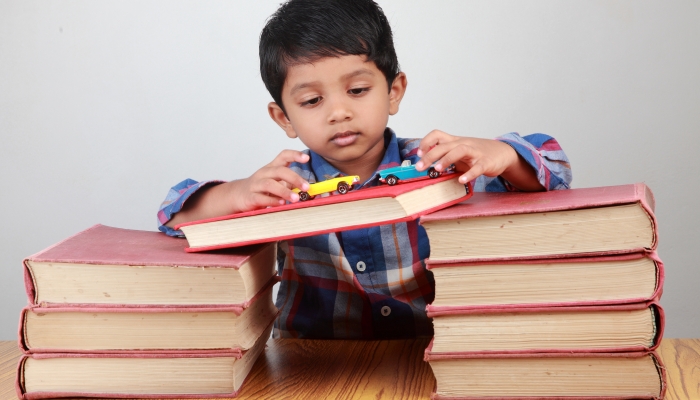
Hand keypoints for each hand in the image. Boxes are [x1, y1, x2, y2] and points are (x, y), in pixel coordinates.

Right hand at [229, 150, 310, 212]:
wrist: (238, 195)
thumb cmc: (261, 189)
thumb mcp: (276, 182)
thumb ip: (290, 183)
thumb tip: (308, 188)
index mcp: (272, 168)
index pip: (283, 156)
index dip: (295, 155)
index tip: (307, 158)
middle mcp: (264, 173)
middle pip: (279, 170)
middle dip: (294, 178)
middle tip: (306, 187)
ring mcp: (256, 184)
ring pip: (270, 184)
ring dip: (284, 191)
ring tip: (295, 198)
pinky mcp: (250, 197)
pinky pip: (261, 198)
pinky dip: (272, 201)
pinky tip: (281, 204)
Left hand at [415, 130, 541, 190]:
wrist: (502, 153)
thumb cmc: (477, 154)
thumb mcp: (459, 153)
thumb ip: (445, 157)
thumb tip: (427, 166)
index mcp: (455, 141)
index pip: (437, 135)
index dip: (426, 142)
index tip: (418, 154)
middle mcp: (464, 144)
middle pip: (445, 145)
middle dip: (430, 155)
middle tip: (419, 167)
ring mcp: (476, 152)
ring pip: (460, 150)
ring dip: (447, 159)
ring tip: (437, 169)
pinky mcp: (486, 162)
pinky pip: (477, 167)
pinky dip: (469, 174)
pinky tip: (461, 180)